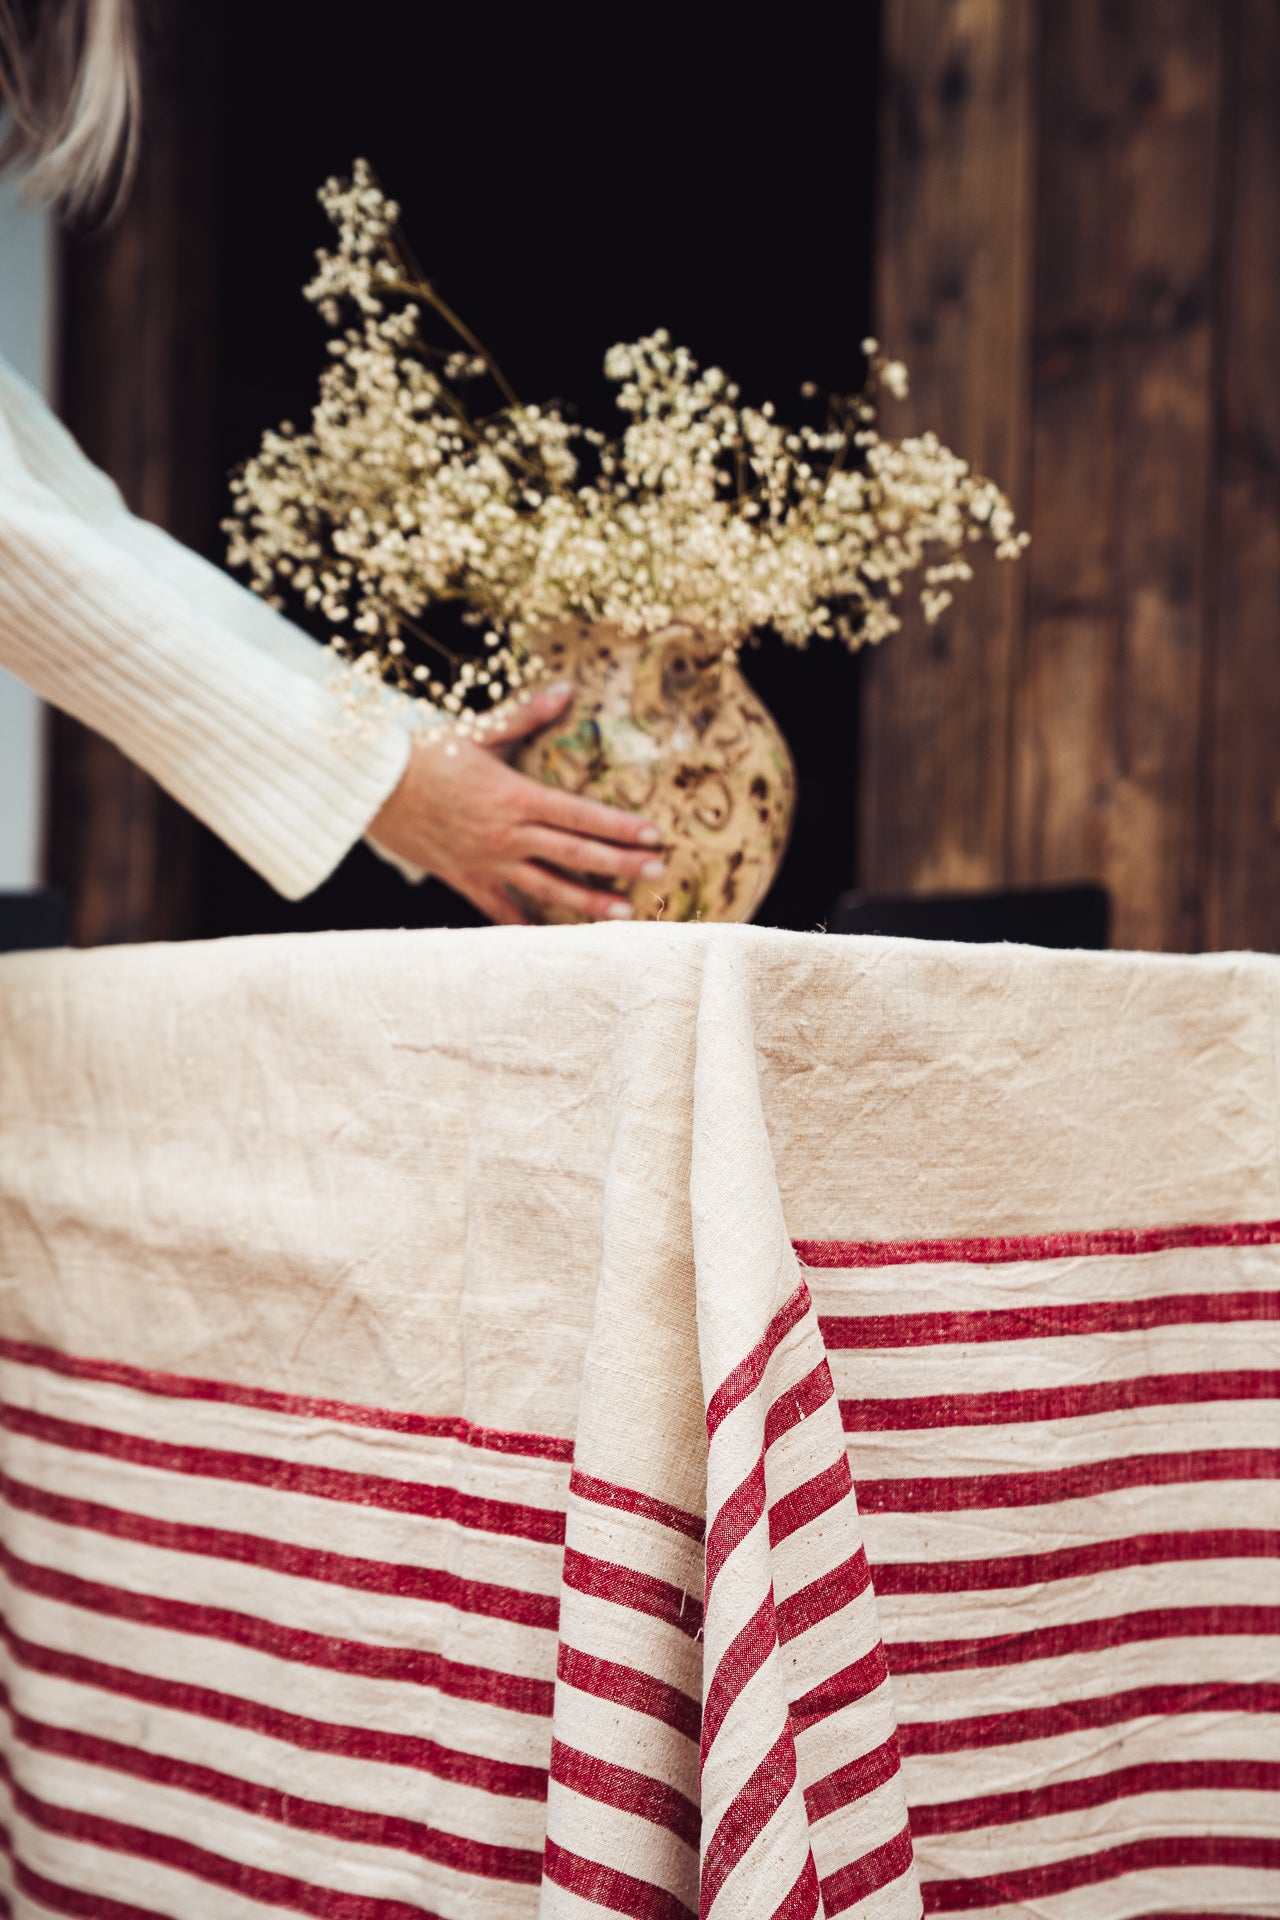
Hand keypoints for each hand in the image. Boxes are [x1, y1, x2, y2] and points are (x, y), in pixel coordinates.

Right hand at [368, 683, 665, 924]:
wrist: (372, 787)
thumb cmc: (425, 754)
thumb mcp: (480, 732)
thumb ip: (527, 717)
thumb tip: (566, 690)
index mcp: (516, 795)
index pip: (581, 814)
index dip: (620, 827)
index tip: (654, 835)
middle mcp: (507, 833)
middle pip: (575, 854)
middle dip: (621, 865)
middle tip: (658, 872)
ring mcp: (487, 860)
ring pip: (547, 889)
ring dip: (587, 903)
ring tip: (623, 914)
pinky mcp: (464, 877)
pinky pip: (499, 909)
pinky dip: (524, 925)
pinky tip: (550, 938)